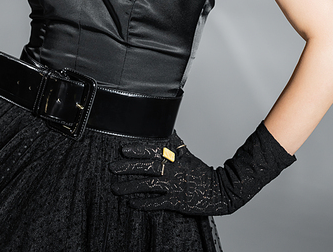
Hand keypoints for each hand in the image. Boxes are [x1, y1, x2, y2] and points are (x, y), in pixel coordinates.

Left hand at [110, 122, 295, 214]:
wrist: (219, 190)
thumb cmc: (200, 171)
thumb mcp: (187, 153)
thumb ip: (173, 142)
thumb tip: (166, 128)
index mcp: (175, 157)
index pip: (154, 150)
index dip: (138, 149)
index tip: (123, 149)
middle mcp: (173, 170)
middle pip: (147, 166)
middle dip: (128, 167)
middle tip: (112, 167)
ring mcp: (174, 186)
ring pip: (149, 185)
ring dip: (130, 187)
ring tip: (115, 188)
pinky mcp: (176, 202)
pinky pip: (157, 203)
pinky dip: (144, 203)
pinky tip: (132, 203)